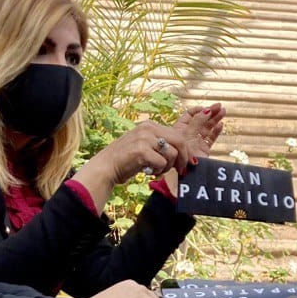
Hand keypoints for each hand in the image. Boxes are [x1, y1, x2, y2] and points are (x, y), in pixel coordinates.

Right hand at [72, 120, 192, 206]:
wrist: (106, 167)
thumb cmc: (127, 159)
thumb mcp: (145, 145)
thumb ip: (161, 145)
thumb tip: (185, 154)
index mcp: (150, 125)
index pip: (177, 135)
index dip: (186, 150)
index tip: (189, 162)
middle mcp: (148, 128)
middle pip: (180, 141)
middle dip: (184, 158)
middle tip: (182, 170)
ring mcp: (144, 138)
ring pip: (172, 154)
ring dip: (168, 167)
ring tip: (157, 171)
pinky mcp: (141, 150)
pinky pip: (162, 163)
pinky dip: (158, 171)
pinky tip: (148, 172)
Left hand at [174, 102, 225, 160]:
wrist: (184, 170)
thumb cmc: (180, 150)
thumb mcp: (188, 132)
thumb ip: (198, 121)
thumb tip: (207, 110)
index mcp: (181, 128)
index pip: (190, 115)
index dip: (198, 110)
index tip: (206, 107)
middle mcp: (189, 134)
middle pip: (201, 120)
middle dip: (210, 112)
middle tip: (219, 106)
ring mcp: (197, 141)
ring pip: (208, 128)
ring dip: (216, 119)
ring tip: (223, 112)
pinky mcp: (204, 149)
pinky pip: (211, 138)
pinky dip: (216, 131)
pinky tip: (221, 125)